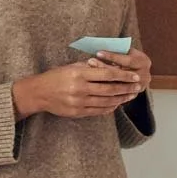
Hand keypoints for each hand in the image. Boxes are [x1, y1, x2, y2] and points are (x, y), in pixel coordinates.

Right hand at [12, 59, 142, 119]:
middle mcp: (79, 88)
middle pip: (109, 89)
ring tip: (131, 96)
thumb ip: (90, 66)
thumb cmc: (56, 76)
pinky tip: (117, 104)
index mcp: (79, 73)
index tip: (134, 76)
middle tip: (138, 87)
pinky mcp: (77, 112)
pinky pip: (98, 111)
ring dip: (121, 99)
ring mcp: (78, 102)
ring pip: (106, 101)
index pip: (107, 74)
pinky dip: (109, 107)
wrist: (39, 93)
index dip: (123, 75)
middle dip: (126, 88)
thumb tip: (111, 64)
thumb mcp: (72, 66)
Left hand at [93, 47, 150, 92]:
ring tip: (89, 73)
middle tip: (90, 62)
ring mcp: (139, 87)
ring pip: (118, 84)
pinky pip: (118, 94)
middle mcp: (145, 75)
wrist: (136, 71)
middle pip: (122, 73)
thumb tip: (99, 49)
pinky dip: (106, 90)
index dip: (112, 57)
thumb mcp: (125, 52)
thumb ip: (116, 51)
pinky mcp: (132, 95)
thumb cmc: (126, 57)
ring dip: (102, 79)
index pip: (128, 60)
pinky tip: (94, 85)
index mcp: (143, 62)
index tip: (98, 53)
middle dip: (105, 67)